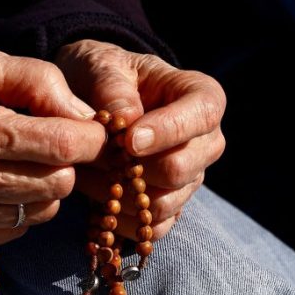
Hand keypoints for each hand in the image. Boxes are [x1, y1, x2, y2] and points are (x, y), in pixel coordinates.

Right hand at [0, 47, 104, 247]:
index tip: (94, 128)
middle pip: (61, 183)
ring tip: (23, 158)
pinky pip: (16, 229)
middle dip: (69, 161)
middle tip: (54, 140)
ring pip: (43, 210)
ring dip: (47, 185)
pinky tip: (1, 180)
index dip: (91, 138)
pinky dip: (21, 206)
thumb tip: (86, 115)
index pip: (63, 147)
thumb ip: (38, 81)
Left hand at [55, 40, 225, 239]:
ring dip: (119, 195)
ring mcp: (192, 177)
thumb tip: (128, 119)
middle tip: (95, 156)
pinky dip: (122, 220)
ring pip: (164, 203)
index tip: (129, 140)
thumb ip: (112, 87)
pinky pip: (154, 228)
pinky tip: (99, 199)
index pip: (203, 114)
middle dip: (133, 169)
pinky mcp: (173, 206)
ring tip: (88, 173)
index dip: (169, 131)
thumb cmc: (102, 76)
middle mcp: (206, 141)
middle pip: (182, 168)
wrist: (90, 101)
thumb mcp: (101, 65)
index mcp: (202, 97)